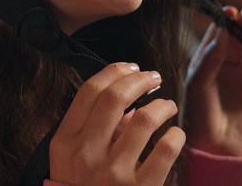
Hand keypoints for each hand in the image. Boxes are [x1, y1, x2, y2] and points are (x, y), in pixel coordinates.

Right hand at [50, 63, 184, 184]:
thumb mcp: (69, 158)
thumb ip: (89, 127)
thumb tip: (126, 104)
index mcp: (66, 141)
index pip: (89, 91)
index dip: (113, 71)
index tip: (130, 67)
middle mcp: (87, 154)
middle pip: (116, 97)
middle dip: (140, 79)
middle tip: (153, 77)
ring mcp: (113, 174)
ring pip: (144, 119)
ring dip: (162, 105)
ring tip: (168, 105)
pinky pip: (165, 152)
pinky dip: (175, 136)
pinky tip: (175, 134)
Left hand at [182, 6, 241, 155]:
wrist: (215, 148)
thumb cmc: (198, 114)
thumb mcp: (197, 82)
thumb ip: (210, 57)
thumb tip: (222, 30)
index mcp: (207, 61)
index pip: (217, 36)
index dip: (224, 22)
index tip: (229, 11)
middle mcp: (227, 66)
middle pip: (239, 38)